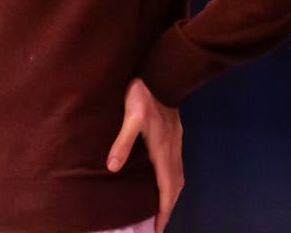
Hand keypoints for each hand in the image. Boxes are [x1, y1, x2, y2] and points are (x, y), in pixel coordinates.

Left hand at [107, 78, 183, 232]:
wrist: (163, 74)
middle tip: (159, 222)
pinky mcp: (174, 135)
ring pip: (178, 175)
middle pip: (175, 186)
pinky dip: (171, 178)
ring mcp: (176, 142)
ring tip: (161, 206)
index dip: (164, 210)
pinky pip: (176, 164)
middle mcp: (173, 150)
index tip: (158, 228)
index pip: (167, 188)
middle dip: (169, 206)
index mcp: (163, 150)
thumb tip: (112, 167)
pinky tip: (162, 177)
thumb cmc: (144, 94)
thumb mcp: (131, 117)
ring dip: (171, 193)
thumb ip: (122, 141)